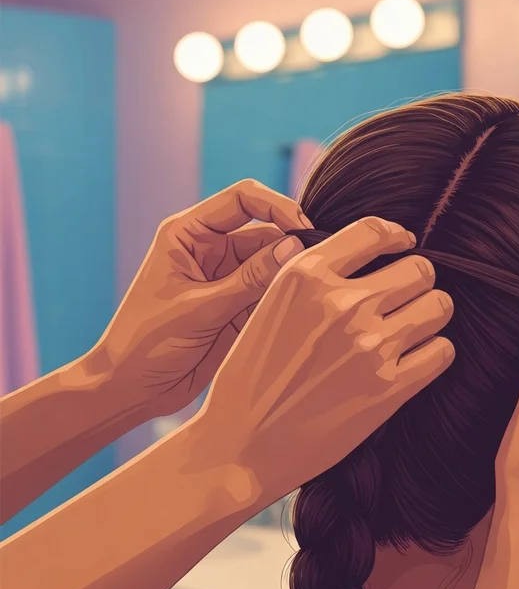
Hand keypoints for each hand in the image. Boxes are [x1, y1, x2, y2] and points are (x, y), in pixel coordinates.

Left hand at [86, 180, 310, 420]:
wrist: (132, 389)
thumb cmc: (146, 342)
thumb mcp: (200, 308)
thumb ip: (249, 279)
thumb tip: (295, 246)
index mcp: (189, 234)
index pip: (242, 199)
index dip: (276, 206)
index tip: (303, 227)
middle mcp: (211, 249)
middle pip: (265, 231)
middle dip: (291, 244)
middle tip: (316, 264)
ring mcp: (227, 278)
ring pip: (273, 263)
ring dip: (290, 273)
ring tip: (311, 288)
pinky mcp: (239, 305)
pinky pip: (271, 291)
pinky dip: (287, 296)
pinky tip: (302, 304)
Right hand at [198, 216, 455, 499]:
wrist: (240, 446)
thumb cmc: (252, 376)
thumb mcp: (270, 307)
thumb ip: (316, 276)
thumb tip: (370, 255)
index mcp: (306, 276)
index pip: (374, 230)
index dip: (396, 235)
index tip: (404, 245)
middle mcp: (342, 303)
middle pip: (418, 268)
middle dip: (415, 282)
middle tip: (403, 301)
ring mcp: (369, 345)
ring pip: (439, 305)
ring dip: (429, 315)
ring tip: (410, 330)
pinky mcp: (388, 388)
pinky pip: (442, 351)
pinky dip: (433, 353)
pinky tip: (413, 361)